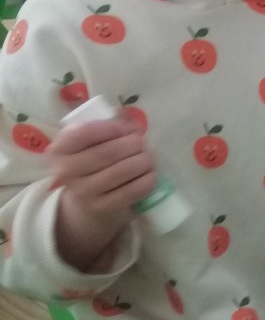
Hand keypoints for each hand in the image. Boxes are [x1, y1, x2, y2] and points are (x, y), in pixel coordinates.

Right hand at [48, 114, 155, 270]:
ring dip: (143, 160)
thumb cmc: (92, 163)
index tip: (125, 129)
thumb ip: (108, 122)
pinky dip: (146, 180)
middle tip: (142, 143)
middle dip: (133, 143)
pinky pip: (132, 191)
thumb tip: (123, 112)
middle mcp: (66, 171)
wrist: (85, 202)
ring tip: (148, 157)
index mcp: (60, 150)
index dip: (111, 127)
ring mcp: (84, 192)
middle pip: (108, 152)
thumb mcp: (92, 141)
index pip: (84, 133)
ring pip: (122, 171)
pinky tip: (149, 174)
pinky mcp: (102, 207)